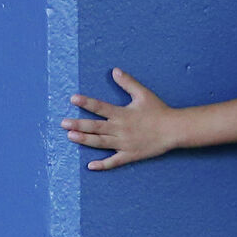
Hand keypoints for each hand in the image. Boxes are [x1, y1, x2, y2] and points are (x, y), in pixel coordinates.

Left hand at [62, 69, 182, 168]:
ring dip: (85, 140)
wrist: (173, 130)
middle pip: (95, 127)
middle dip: (78, 124)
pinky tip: (90, 166)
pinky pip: (114, 161)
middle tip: (63, 123)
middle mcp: (120, 129)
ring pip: (100, 143)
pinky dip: (103, 164)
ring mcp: (124, 143)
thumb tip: (114, 70)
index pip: (100, 107)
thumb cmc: (159, 111)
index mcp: (122, 114)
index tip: (73, 99)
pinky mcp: (130, 155)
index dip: (86, 103)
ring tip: (70, 136)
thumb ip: (128, 83)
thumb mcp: (143, 94)